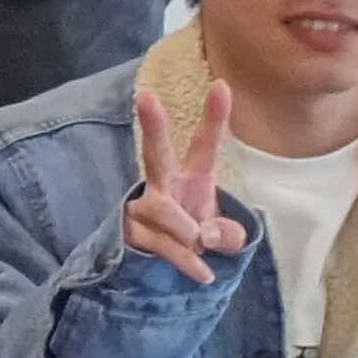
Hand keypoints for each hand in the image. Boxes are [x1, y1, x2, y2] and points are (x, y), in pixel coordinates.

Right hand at [125, 83, 250, 285]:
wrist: (163, 271)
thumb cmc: (198, 241)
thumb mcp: (224, 238)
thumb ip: (228, 235)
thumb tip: (205, 236)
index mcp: (191, 178)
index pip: (204, 146)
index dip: (215, 117)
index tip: (223, 85)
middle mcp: (162, 186)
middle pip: (155, 154)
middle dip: (152, 126)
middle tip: (145, 96)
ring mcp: (141, 208)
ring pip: (163, 210)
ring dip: (187, 235)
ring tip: (201, 248)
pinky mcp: (128, 232)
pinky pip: (160, 243)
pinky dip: (185, 260)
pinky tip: (203, 272)